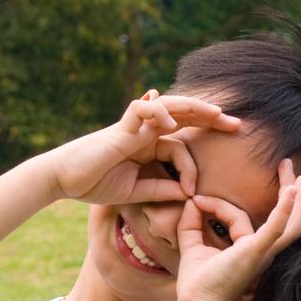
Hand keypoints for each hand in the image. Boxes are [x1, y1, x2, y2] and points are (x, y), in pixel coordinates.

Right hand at [45, 90, 240, 204]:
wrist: (64, 179)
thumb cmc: (96, 183)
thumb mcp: (136, 191)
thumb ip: (161, 190)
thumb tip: (189, 194)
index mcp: (150, 146)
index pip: (182, 145)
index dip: (194, 165)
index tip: (194, 191)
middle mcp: (145, 132)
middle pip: (184, 116)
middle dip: (211, 118)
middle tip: (237, 123)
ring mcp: (134, 126)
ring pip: (169, 106)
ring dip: (194, 107)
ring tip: (216, 112)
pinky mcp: (120, 128)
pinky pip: (141, 110)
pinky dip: (157, 111)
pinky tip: (171, 121)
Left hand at [175, 160, 300, 300]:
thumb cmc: (197, 283)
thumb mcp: (192, 246)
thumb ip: (190, 223)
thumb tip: (191, 200)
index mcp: (250, 250)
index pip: (238, 216)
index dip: (215, 205)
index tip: (195, 200)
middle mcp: (263, 252)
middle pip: (287, 220)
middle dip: (291, 192)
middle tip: (290, 167)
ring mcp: (263, 252)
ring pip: (292, 225)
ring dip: (298, 199)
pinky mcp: (256, 251)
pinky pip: (276, 229)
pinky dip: (284, 210)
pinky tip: (292, 192)